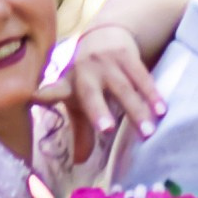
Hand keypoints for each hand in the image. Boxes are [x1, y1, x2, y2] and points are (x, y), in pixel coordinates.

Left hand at [46, 22, 164, 165]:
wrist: (105, 34)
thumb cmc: (89, 77)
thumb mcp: (81, 100)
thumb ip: (82, 131)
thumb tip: (79, 163)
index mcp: (67, 84)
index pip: (54, 90)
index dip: (46, 94)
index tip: (35, 97)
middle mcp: (84, 72)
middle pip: (90, 93)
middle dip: (98, 110)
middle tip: (106, 130)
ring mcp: (106, 62)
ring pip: (123, 88)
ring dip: (136, 110)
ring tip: (148, 132)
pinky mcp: (126, 56)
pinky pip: (142, 77)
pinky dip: (152, 94)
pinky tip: (162, 110)